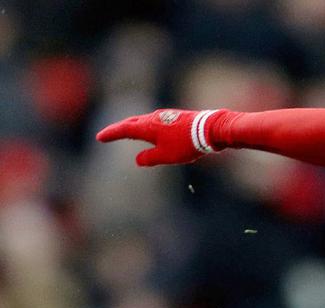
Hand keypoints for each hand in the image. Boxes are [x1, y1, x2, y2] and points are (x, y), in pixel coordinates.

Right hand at [96, 109, 222, 165]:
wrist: (210, 129)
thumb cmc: (187, 144)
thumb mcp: (166, 156)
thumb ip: (149, 158)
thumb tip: (138, 159)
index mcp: (147, 127)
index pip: (123, 130)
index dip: (111, 134)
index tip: (100, 137)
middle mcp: (153, 118)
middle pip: (131, 123)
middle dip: (119, 129)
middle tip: (109, 134)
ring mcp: (164, 116)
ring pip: (143, 121)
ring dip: (133, 126)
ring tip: (127, 131)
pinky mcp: (175, 117)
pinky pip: (155, 122)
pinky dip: (147, 126)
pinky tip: (151, 131)